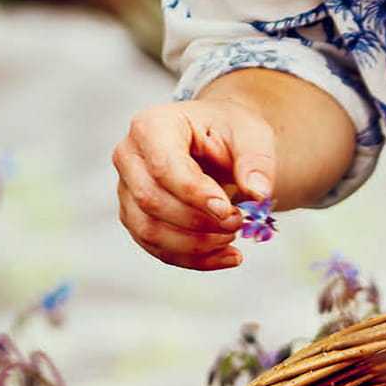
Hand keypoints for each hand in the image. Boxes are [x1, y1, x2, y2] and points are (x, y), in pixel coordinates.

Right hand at [112, 97, 275, 269]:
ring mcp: (127, 189)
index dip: (195, 194)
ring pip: (148, 230)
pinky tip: (227, 256)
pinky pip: (157, 248)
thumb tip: (258, 194)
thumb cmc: (229, 132)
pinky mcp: (135, 217)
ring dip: (195, 245)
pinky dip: (194, 259)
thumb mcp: (251, 134)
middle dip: (197, 221)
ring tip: (232, 238)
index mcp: (152, 126)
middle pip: (150, 200)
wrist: (218, 140)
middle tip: (238, 224)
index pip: (164, 166)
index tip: (229, 212)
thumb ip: (256, 161)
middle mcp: (129, 156)